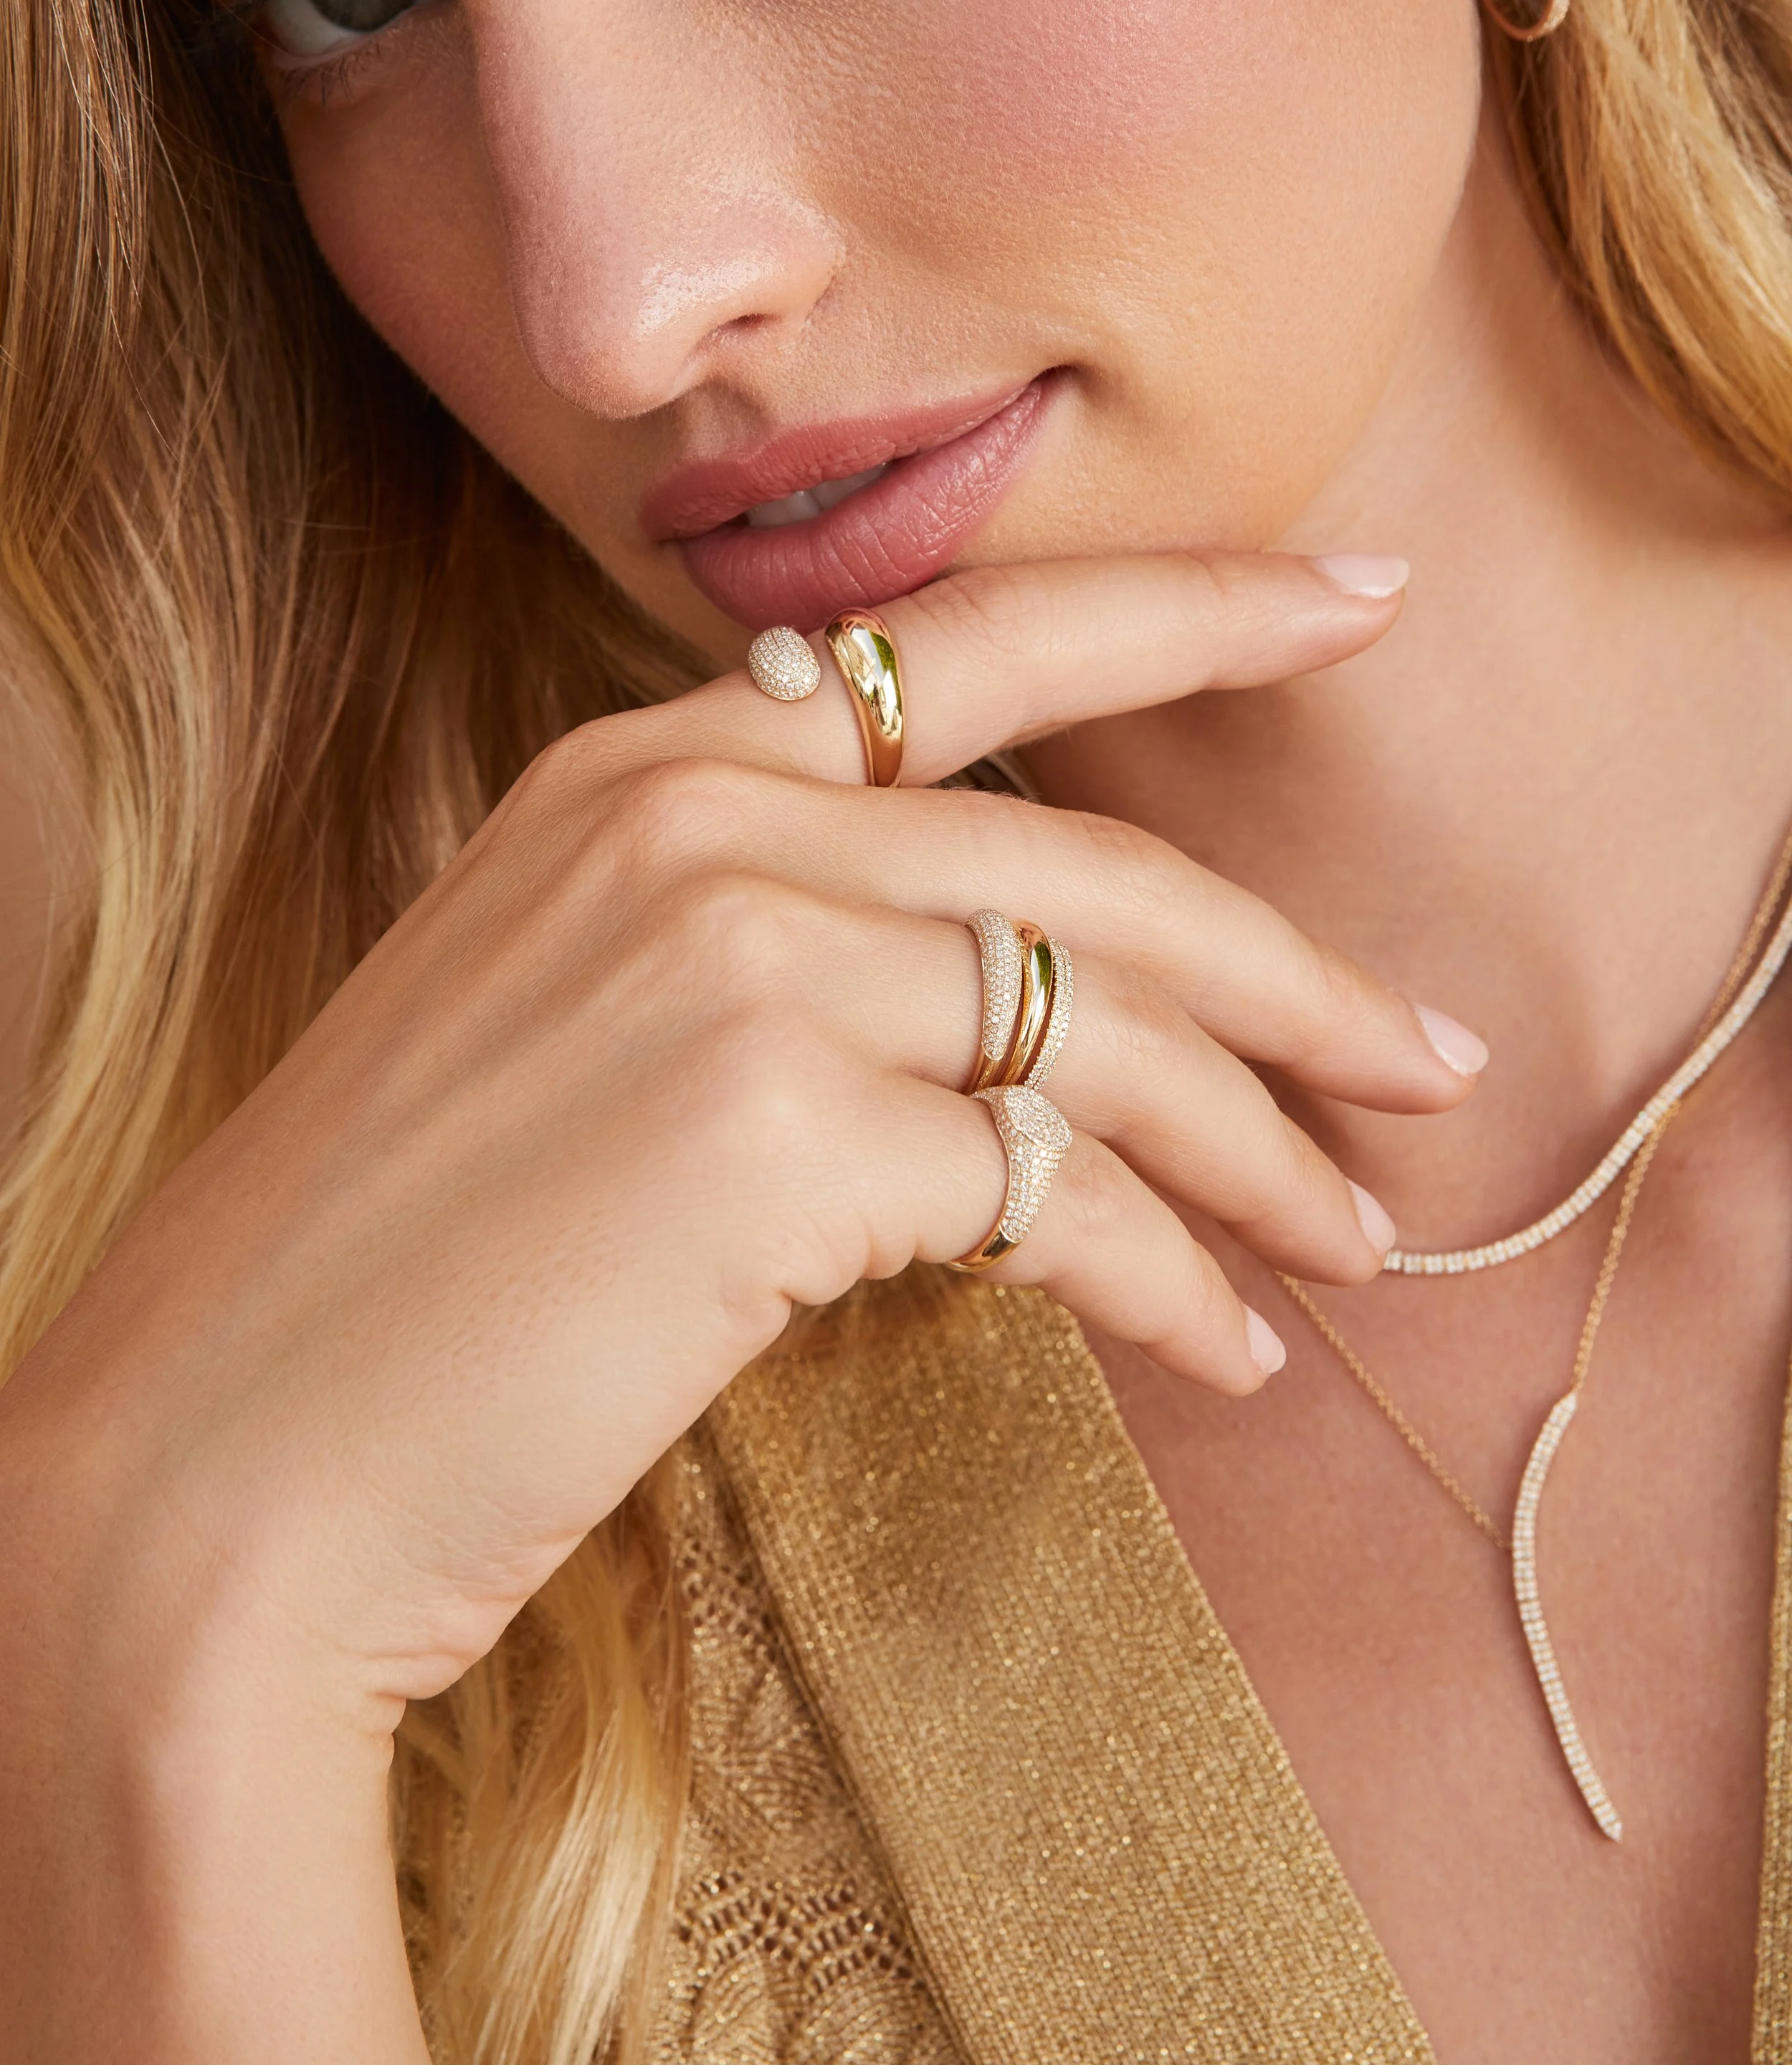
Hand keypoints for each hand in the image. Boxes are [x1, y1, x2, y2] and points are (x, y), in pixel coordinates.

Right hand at [1, 552, 1476, 1724]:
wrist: (222, 1464)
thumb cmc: (406, 1281)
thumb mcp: (585, 1037)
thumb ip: (777, 965)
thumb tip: (1010, 1040)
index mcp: (643, 763)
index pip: (970, 641)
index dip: (1194, 604)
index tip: (1361, 600)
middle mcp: (698, 815)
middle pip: (1094, 865)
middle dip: (1295, 980)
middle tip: (1427, 1067)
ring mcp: (735, 957)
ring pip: (1101, 1032)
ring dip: (1259, 1153)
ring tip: (1347, 1245)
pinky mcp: (772, 1129)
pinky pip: (1055, 1194)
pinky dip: (1167, 1282)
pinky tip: (1219, 1355)